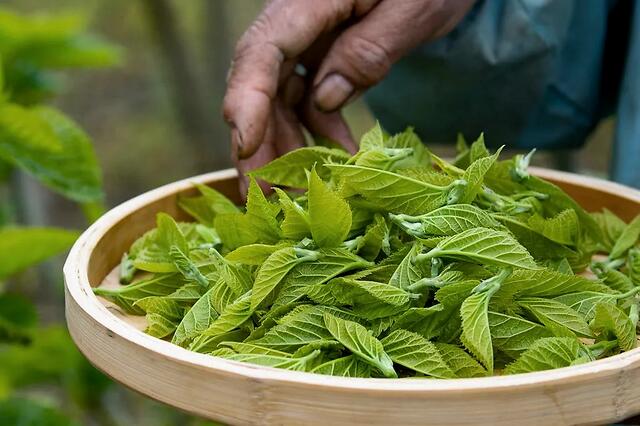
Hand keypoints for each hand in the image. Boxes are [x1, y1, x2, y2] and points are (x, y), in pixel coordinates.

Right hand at [223, 0, 474, 192]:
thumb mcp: (413, 10)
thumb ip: (368, 51)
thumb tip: (325, 99)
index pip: (264, 49)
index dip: (248, 100)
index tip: (245, 146)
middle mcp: (299, 20)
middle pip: (261, 82)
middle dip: (257, 142)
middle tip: (260, 197)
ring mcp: (308, 40)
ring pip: (280, 98)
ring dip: (286, 146)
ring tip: (298, 193)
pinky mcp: (322, 56)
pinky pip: (308, 99)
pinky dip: (319, 134)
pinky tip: (338, 161)